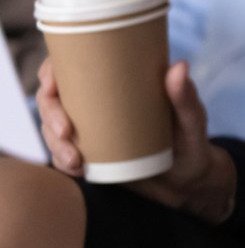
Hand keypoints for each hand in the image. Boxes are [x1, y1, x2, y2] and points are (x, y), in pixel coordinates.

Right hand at [40, 59, 236, 222]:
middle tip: (66, 132)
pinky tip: (76, 169)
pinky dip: (61, 160)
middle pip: (54, 97)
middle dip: (49, 113)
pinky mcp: (89, 152)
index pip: (74, 65)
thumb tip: (179, 66)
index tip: (50, 86)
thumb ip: (186, 98)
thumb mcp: (192, 121)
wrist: (189, 181)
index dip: (52, 71)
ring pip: (53, 127)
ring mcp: (91, 128)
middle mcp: (100, 101)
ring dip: (53, 142)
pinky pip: (61, 153)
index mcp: (120, 81)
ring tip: (76, 161)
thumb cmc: (193, 143)